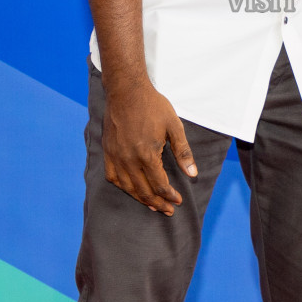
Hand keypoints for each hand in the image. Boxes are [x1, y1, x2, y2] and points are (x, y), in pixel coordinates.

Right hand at [101, 79, 196, 215]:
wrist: (126, 91)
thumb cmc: (153, 106)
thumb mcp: (174, 126)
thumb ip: (183, 152)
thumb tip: (193, 174)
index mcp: (147, 155)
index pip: (159, 185)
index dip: (170, 196)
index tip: (178, 201)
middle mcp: (129, 160)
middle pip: (144, 191)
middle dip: (158, 203)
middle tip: (168, 210)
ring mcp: (116, 157)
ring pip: (128, 187)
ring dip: (141, 199)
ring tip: (153, 205)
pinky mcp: (108, 152)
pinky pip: (113, 177)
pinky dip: (123, 187)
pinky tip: (131, 190)